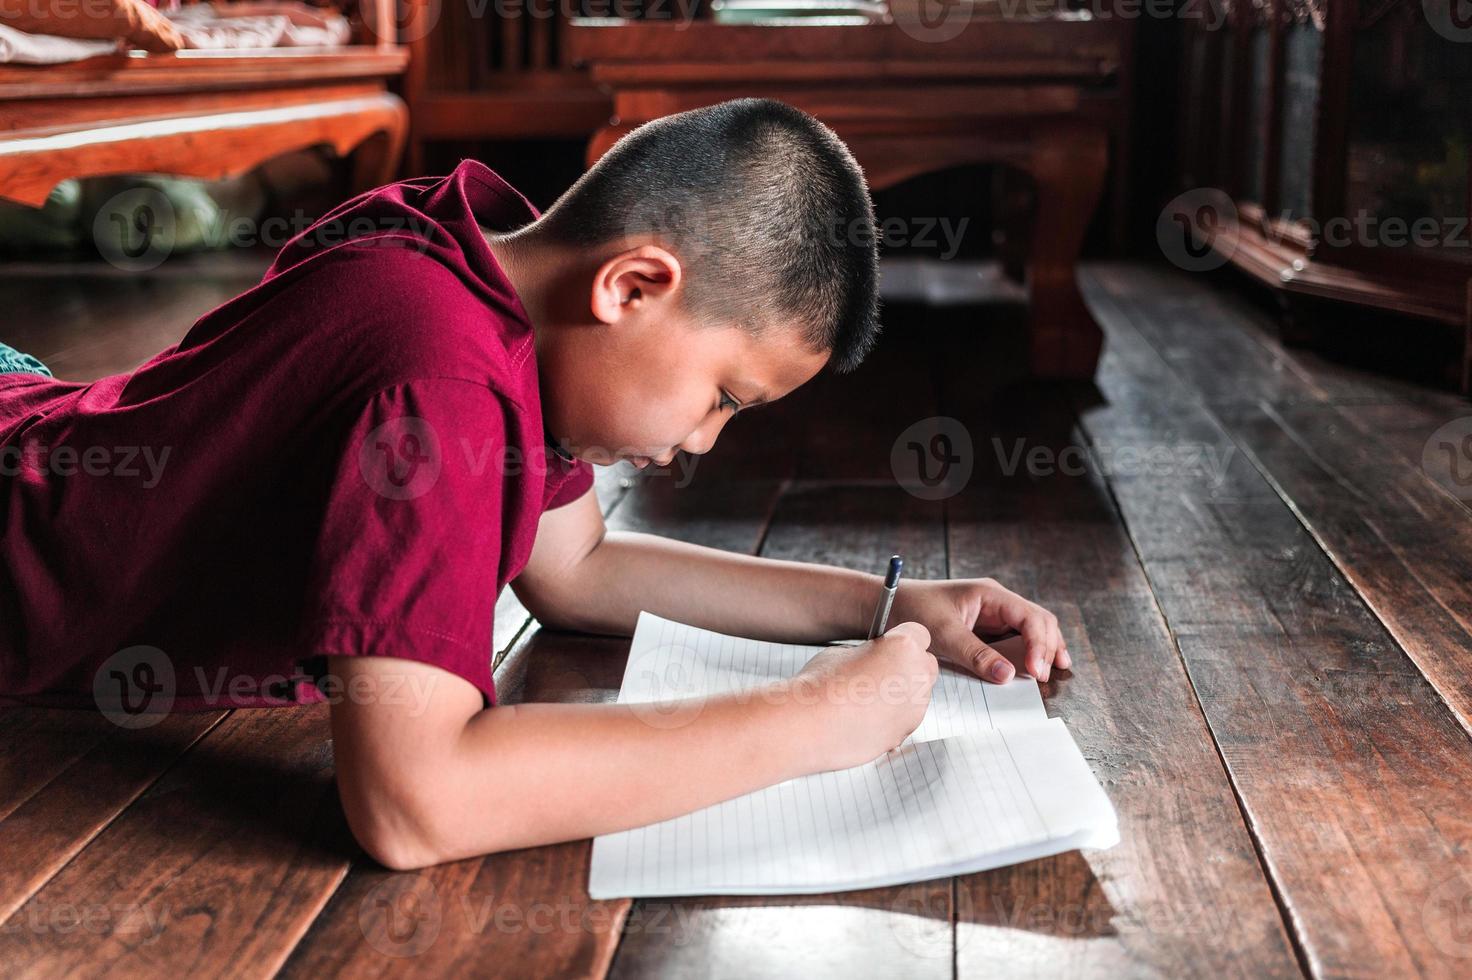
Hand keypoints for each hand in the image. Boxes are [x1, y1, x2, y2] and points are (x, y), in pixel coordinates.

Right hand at [788, 622, 937, 770]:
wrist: (809, 725)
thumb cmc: (822, 685)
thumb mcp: (842, 653)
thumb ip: (867, 654)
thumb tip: (869, 661)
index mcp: (904, 647)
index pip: (919, 634)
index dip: (901, 640)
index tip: (888, 645)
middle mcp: (917, 677)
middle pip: (924, 665)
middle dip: (908, 666)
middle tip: (878, 670)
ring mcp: (914, 709)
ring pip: (916, 696)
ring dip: (899, 695)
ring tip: (864, 700)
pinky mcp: (903, 734)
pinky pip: (903, 721)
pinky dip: (890, 719)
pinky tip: (862, 719)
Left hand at [888, 578, 1070, 683]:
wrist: (885, 604)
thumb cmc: (911, 609)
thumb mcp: (943, 634)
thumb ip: (976, 655)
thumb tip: (1008, 676)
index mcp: (990, 594)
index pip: (1030, 617)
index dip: (1040, 644)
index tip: (1037, 671)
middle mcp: (996, 602)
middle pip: (1038, 621)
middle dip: (1048, 647)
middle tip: (1046, 676)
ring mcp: (992, 615)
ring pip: (1030, 629)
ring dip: (1043, 649)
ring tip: (1052, 671)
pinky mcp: (983, 629)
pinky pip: (1012, 640)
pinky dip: (1026, 653)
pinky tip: (1033, 668)